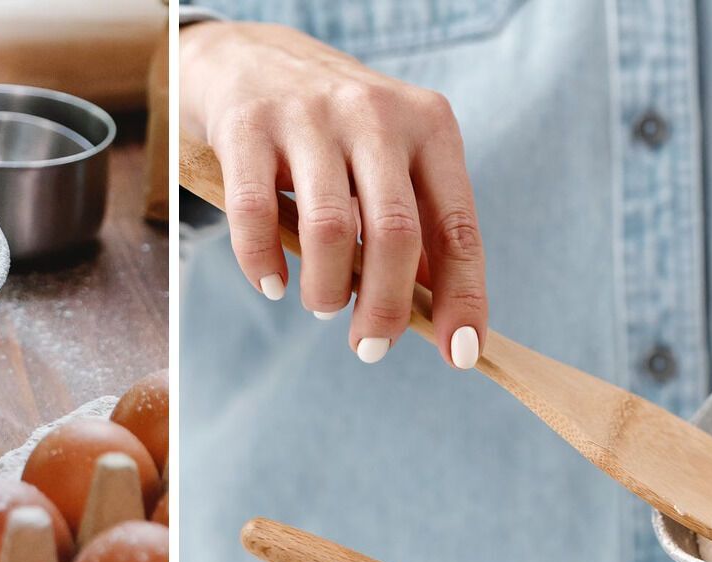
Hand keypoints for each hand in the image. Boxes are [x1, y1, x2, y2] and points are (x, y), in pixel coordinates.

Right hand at [181, 22, 487, 368]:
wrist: (247, 57)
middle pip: (395, 235)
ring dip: (325, 291)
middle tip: (368, 346)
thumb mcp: (388, 156)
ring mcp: (311, 116)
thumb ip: (413, 221)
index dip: (463, 296)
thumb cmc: (331, 129)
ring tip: (319, 306)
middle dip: (384, 308)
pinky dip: (263, 264)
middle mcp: (376, 113)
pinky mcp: (249, 125)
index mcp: (429, 125)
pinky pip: (256, 215)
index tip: (461, 353)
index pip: (457, 226)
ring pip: (330, 230)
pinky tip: (271, 283)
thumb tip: (437, 310)